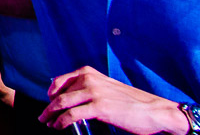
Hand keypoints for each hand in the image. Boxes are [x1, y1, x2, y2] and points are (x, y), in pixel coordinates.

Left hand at [39, 67, 188, 133]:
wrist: (155, 111)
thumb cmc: (133, 102)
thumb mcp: (108, 87)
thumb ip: (91, 87)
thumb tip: (74, 97)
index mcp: (89, 73)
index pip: (60, 81)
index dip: (51, 94)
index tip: (49, 102)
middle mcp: (89, 79)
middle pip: (59, 94)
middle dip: (49, 107)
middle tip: (44, 117)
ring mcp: (93, 93)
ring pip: (62, 104)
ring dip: (51, 115)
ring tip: (48, 123)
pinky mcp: (99, 107)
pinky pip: (72, 115)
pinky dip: (61, 122)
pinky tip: (59, 127)